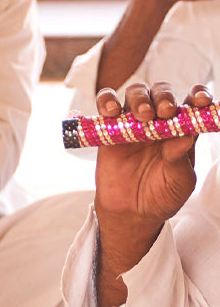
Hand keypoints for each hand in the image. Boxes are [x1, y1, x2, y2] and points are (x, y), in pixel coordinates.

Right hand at [92, 79, 207, 306]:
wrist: (131, 212)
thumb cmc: (162, 196)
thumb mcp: (178, 182)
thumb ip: (180, 159)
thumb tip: (185, 136)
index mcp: (181, 129)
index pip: (191, 104)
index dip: (197, 96)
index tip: (201, 100)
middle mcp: (158, 120)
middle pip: (162, 93)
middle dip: (165, 97)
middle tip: (165, 111)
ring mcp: (133, 122)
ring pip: (135, 93)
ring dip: (139, 98)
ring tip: (142, 115)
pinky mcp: (109, 128)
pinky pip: (106, 105)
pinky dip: (107, 101)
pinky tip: (111, 111)